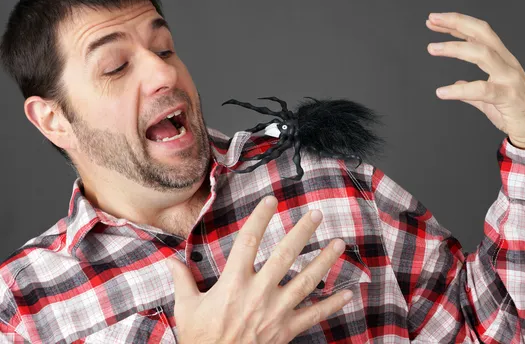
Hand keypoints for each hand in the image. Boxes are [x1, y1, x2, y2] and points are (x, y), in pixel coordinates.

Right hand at [166, 196, 352, 343]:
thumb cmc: (201, 339)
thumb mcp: (187, 309)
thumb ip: (182, 281)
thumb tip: (170, 260)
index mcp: (233, 283)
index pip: (248, 241)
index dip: (260, 218)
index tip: (271, 200)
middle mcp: (258, 292)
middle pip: (285, 256)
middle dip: (302, 232)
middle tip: (316, 214)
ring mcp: (276, 311)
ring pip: (306, 281)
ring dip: (324, 260)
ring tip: (339, 243)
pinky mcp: (287, 330)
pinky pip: (313, 315)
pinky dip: (332, 304)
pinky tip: (349, 293)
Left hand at [426, 12, 524, 155]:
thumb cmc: (516, 114)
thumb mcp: (490, 99)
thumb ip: (472, 91)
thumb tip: (457, 84)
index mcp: (503, 60)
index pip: (479, 33)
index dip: (458, 24)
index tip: (435, 21)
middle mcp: (507, 63)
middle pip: (482, 33)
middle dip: (457, 22)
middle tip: (432, 19)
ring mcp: (509, 78)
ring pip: (482, 53)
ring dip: (455, 48)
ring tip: (432, 48)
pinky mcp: (508, 97)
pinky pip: (481, 90)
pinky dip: (459, 90)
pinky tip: (442, 92)